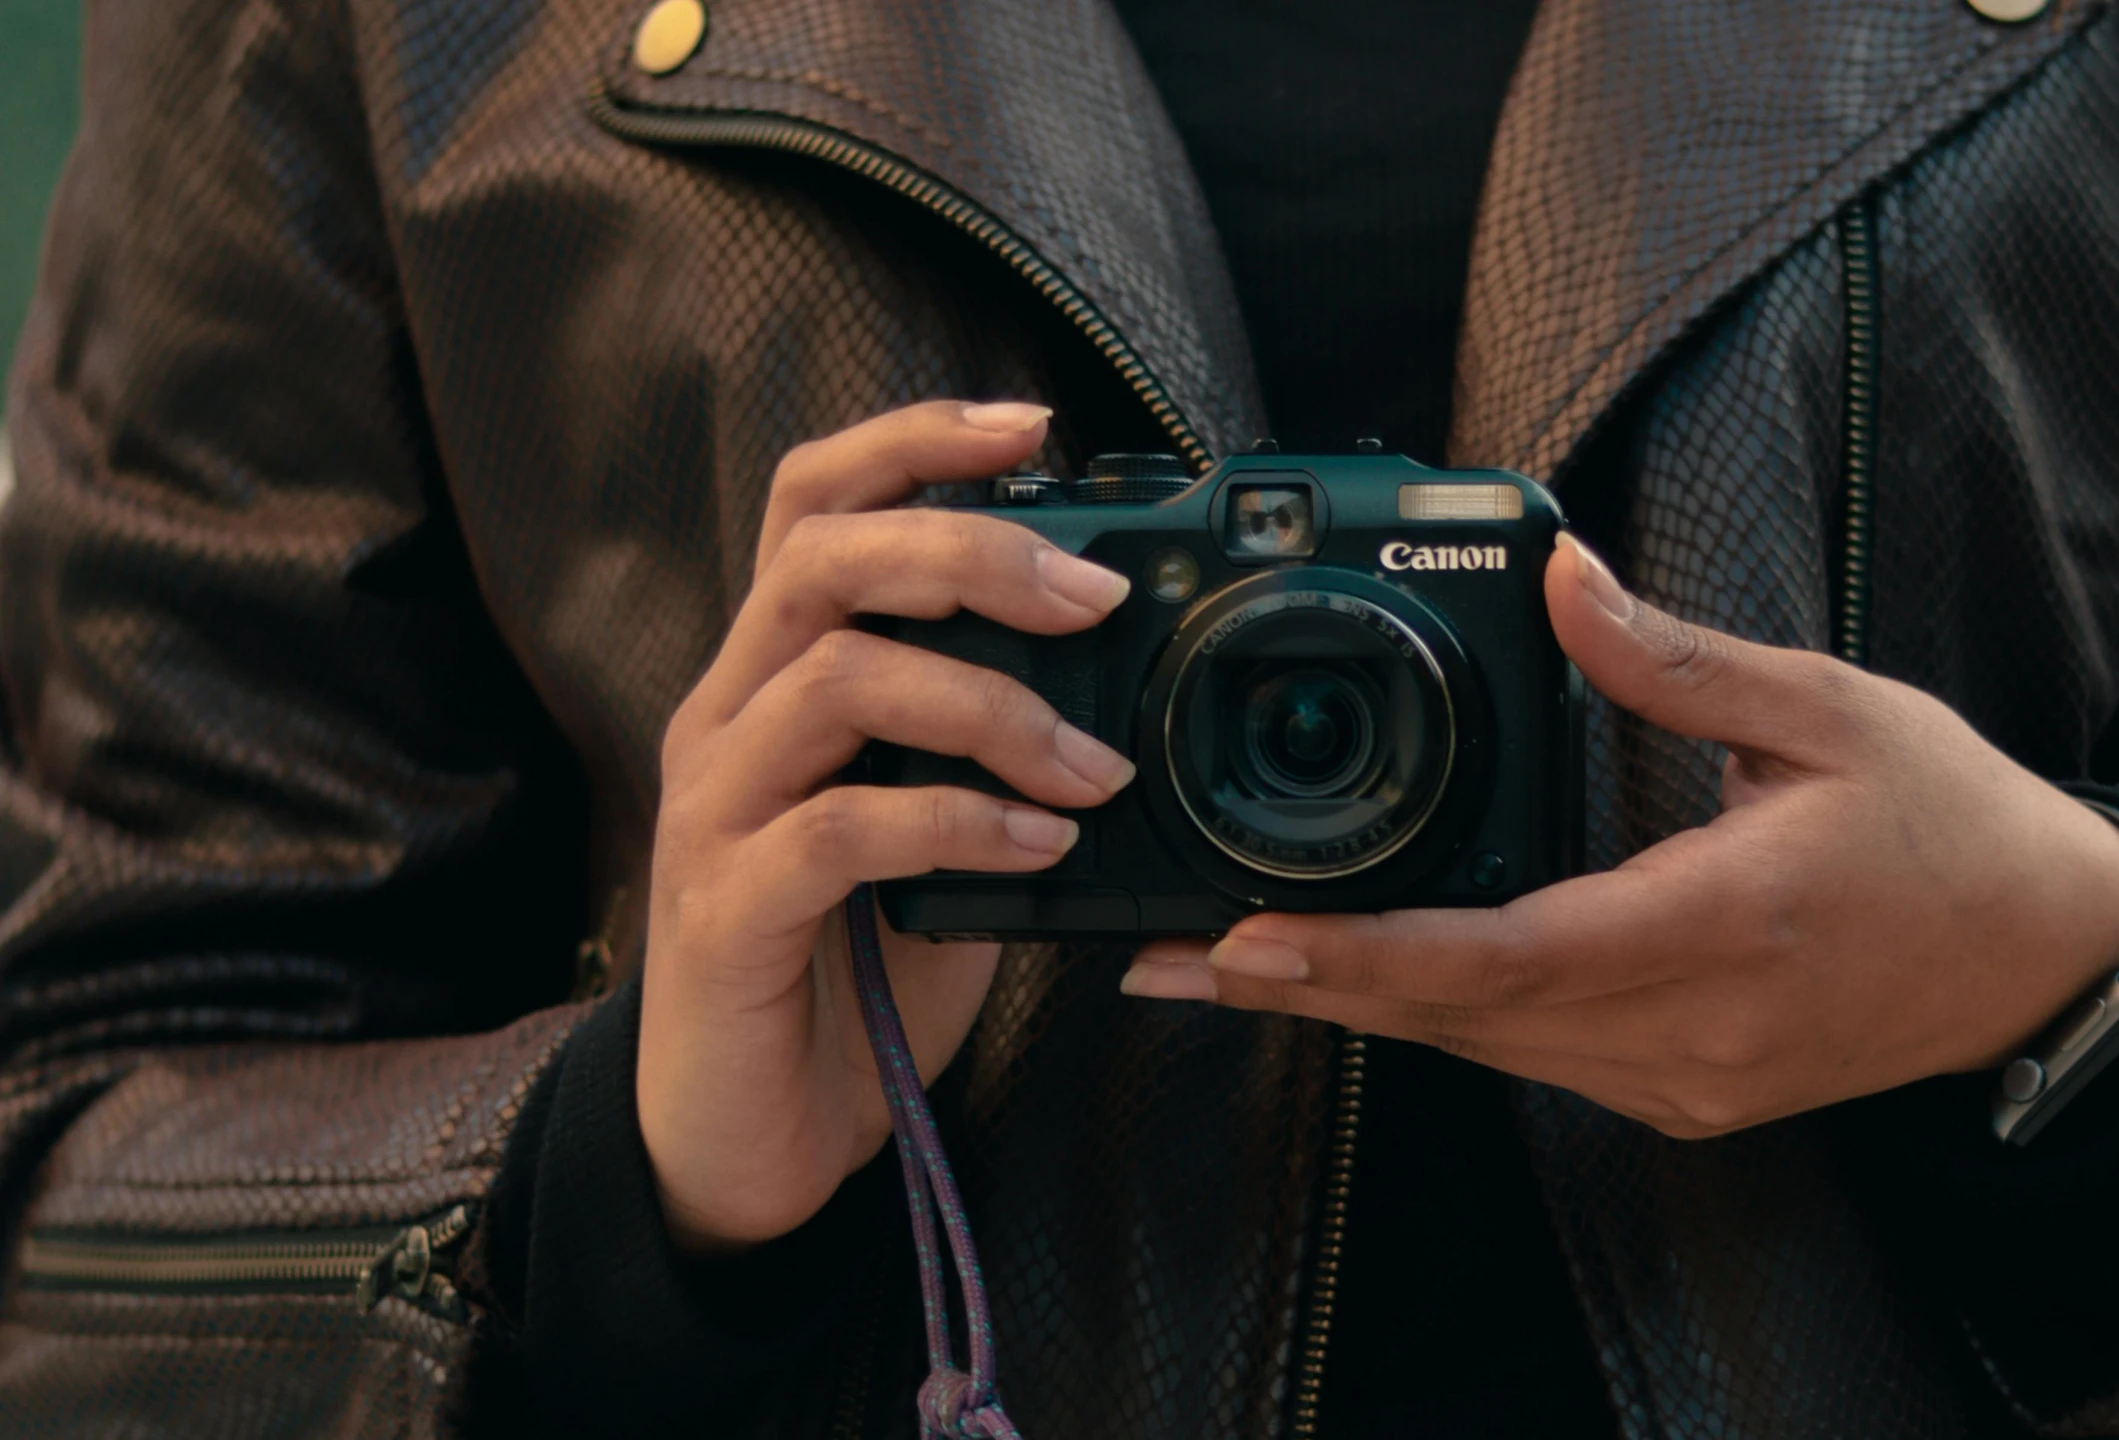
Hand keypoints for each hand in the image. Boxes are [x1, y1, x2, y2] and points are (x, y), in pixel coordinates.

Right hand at [640, 400, 1137, 1251]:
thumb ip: (987, 743)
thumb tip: (1125, 674)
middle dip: (971, 549)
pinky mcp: (723, 908)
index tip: (1035, 424)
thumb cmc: (850, 965)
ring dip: (990, 704)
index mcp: (777, 674)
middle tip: (1097, 600)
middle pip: (823, 555)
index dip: (916, 440)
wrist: (747, 1133)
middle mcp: (730, 715)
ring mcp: (715, 807)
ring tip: (1092, 766)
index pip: (815, 501)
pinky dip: (956, 822)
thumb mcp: (934, 823)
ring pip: (835, 675)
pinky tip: (1037, 848)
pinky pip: (839, 829)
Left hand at [1124, 535, 2118, 1138]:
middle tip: (1176, 965)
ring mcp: (1690, 1079)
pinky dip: (1448, 1021)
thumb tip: (1561, 575)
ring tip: (1239, 974)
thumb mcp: (1833, 712)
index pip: (1508, 956)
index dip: (1366, 957)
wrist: (2051, 959)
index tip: (1249, 943)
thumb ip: (1677, 656)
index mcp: (1724, 924)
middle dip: (1313, 992)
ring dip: (1363, 1011)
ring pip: (1490, 1052)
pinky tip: (1374, 984)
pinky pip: (1539, 1062)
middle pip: (1464, 1022)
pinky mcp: (1692, 1094)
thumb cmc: (1954, 826)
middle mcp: (1694, 1029)